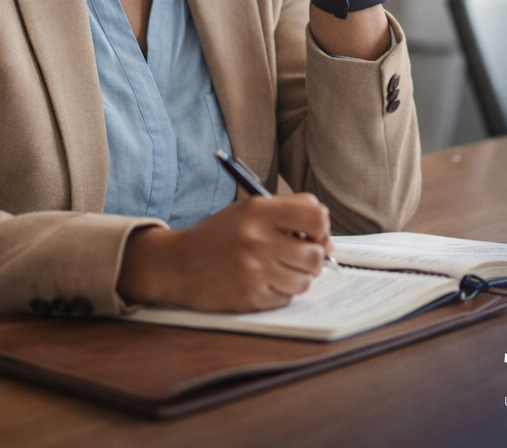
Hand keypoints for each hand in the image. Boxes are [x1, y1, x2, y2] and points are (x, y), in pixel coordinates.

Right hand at [117, 193, 334, 311]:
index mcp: (259, 211)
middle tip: (299, 255)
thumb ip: (289, 214)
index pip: (315, 214)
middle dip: (313, 256)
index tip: (315, 232)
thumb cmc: (219, 235)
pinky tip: (265, 281)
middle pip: (315, 253)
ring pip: (305, 280)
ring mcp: (254, 270)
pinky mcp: (250, 297)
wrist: (178, 265)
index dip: (321, 226)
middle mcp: (258, 239)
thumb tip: (328, 240)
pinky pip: (286, 297)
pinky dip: (282, 292)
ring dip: (298, 276)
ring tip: (280, 268)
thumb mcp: (249, 209)